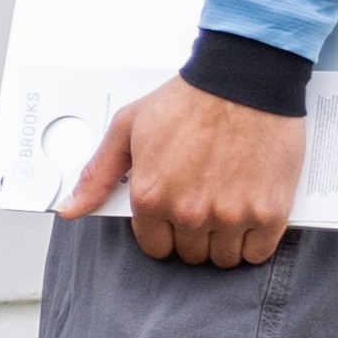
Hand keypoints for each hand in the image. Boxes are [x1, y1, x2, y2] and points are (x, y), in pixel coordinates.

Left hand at [55, 76, 304, 267]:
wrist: (244, 79)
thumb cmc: (188, 99)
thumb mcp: (127, 127)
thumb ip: (97, 174)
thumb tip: (70, 209)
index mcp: (151, 195)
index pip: (155, 246)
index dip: (164, 231)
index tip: (175, 215)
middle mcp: (188, 212)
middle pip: (191, 254)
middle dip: (194, 235)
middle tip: (205, 203)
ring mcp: (230, 215)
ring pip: (224, 258)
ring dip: (225, 241)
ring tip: (228, 207)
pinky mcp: (268, 213)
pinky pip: (257, 253)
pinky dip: (255, 241)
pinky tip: (251, 214)